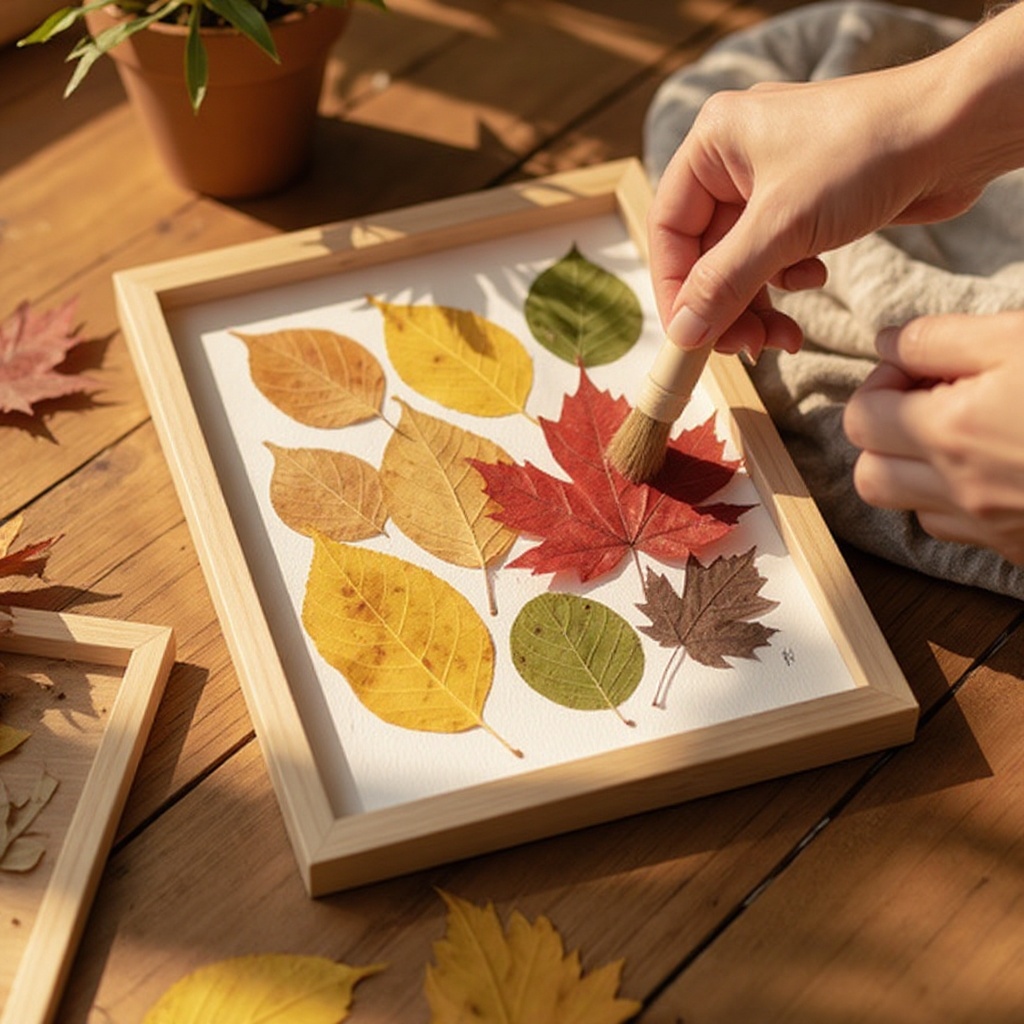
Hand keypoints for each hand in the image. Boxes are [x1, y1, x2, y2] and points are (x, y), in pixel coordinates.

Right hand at [647, 15, 1020, 358]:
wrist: (957, 130)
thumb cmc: (867, 151)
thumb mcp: (782, 226)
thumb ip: (725, 284)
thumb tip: (684, 332)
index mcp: (714, 143)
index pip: (669, 229)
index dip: (675, 288)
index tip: (689, 336)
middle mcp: (736, 159)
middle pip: (705, 252)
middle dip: (725, 304)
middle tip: (745, 345)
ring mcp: (772, 181)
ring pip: (742, 260)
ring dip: (758, 304)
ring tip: (783, 335)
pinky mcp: (807, 201)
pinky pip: (775, 255)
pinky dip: (787, 281)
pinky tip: (812, 284)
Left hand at [843, 312, 1023, 563]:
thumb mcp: (1020, 337)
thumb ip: (940, 338)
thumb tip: (886, 343)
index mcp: (953, 431)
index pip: (860, 416)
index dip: (880, 383)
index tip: (919, 368)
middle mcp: (959, 488)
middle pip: (869, 473)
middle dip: (884, 433)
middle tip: (932, 400)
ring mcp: (989, 527)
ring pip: (907, 507)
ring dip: (916, 470)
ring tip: (962, 433)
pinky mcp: (1018, 550)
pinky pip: (955, 531)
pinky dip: (954, 501)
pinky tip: (991, 469)